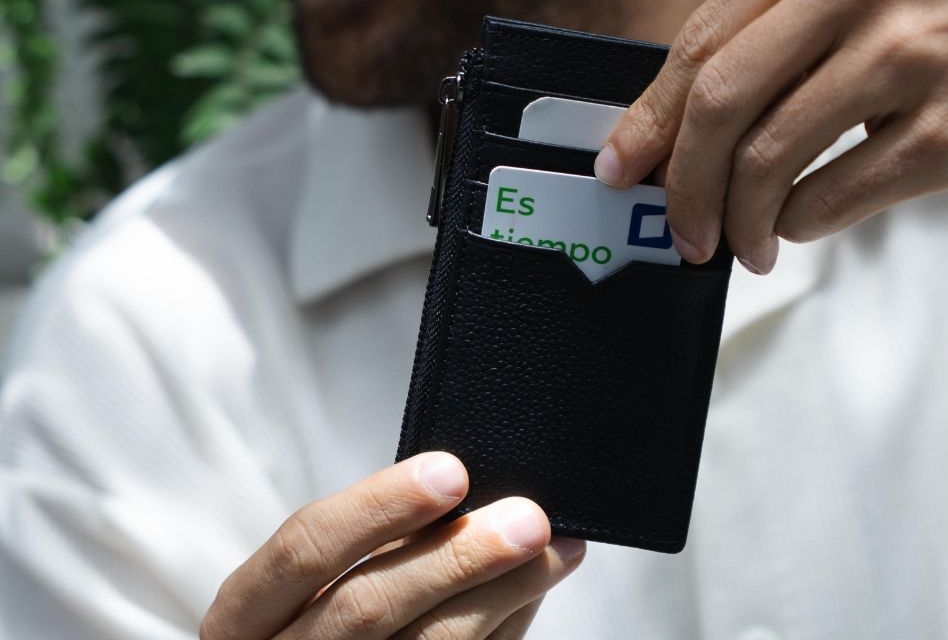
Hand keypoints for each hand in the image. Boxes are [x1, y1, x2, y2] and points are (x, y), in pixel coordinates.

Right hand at [200, 453, 583, 639]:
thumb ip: (372, 543)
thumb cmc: (315, 622)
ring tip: (558, 551)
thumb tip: (466, 491)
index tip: (453, 471)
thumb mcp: (314, 584)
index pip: (303, 549)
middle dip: (456, 557)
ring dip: (500, 597)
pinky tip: (532, 597)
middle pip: (367, 609)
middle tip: (530, 518)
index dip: (379, 506)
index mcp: (243, 617)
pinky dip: (501, 633)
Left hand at [596, 0, 947, 272]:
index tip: (621, 163)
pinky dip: (800, 224)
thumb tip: (676, 122)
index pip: (703, 37)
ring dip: (739, 218)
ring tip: (743, 242)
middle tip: (679, 226)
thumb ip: (779, 27)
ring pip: (769, 158)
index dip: (649, 114)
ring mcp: (911, 54)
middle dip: (681, 180)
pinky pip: (833, 196)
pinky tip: (801, 225)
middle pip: (720, 100)